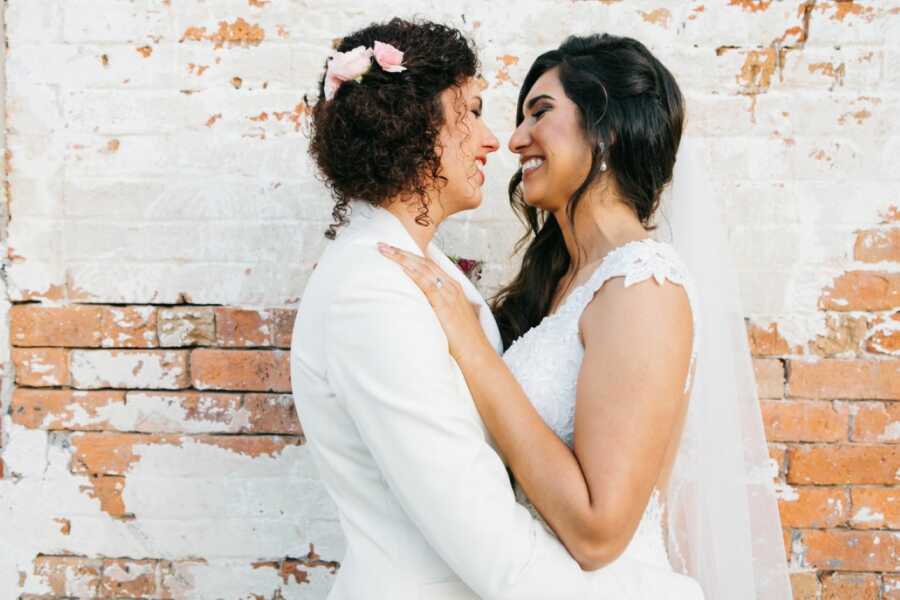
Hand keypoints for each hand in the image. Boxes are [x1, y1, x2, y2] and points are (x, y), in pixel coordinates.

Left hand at [378, 243, 487, 359]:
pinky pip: (427, 284)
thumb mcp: (449, 320)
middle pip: (424, 262)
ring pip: (423, 268)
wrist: (476, 354)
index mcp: (453, 288)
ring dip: (403, 258)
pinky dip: (414, 273)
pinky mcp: (445, 304)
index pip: (429, 265)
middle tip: (383, 245)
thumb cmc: (463, 341)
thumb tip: (420, 310)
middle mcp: (452, 286)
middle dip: (402, 252)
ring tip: (385, 250)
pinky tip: (402, 267)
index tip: (394, 250)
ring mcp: (449, 294)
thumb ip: (436, 311)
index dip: (411, 256)